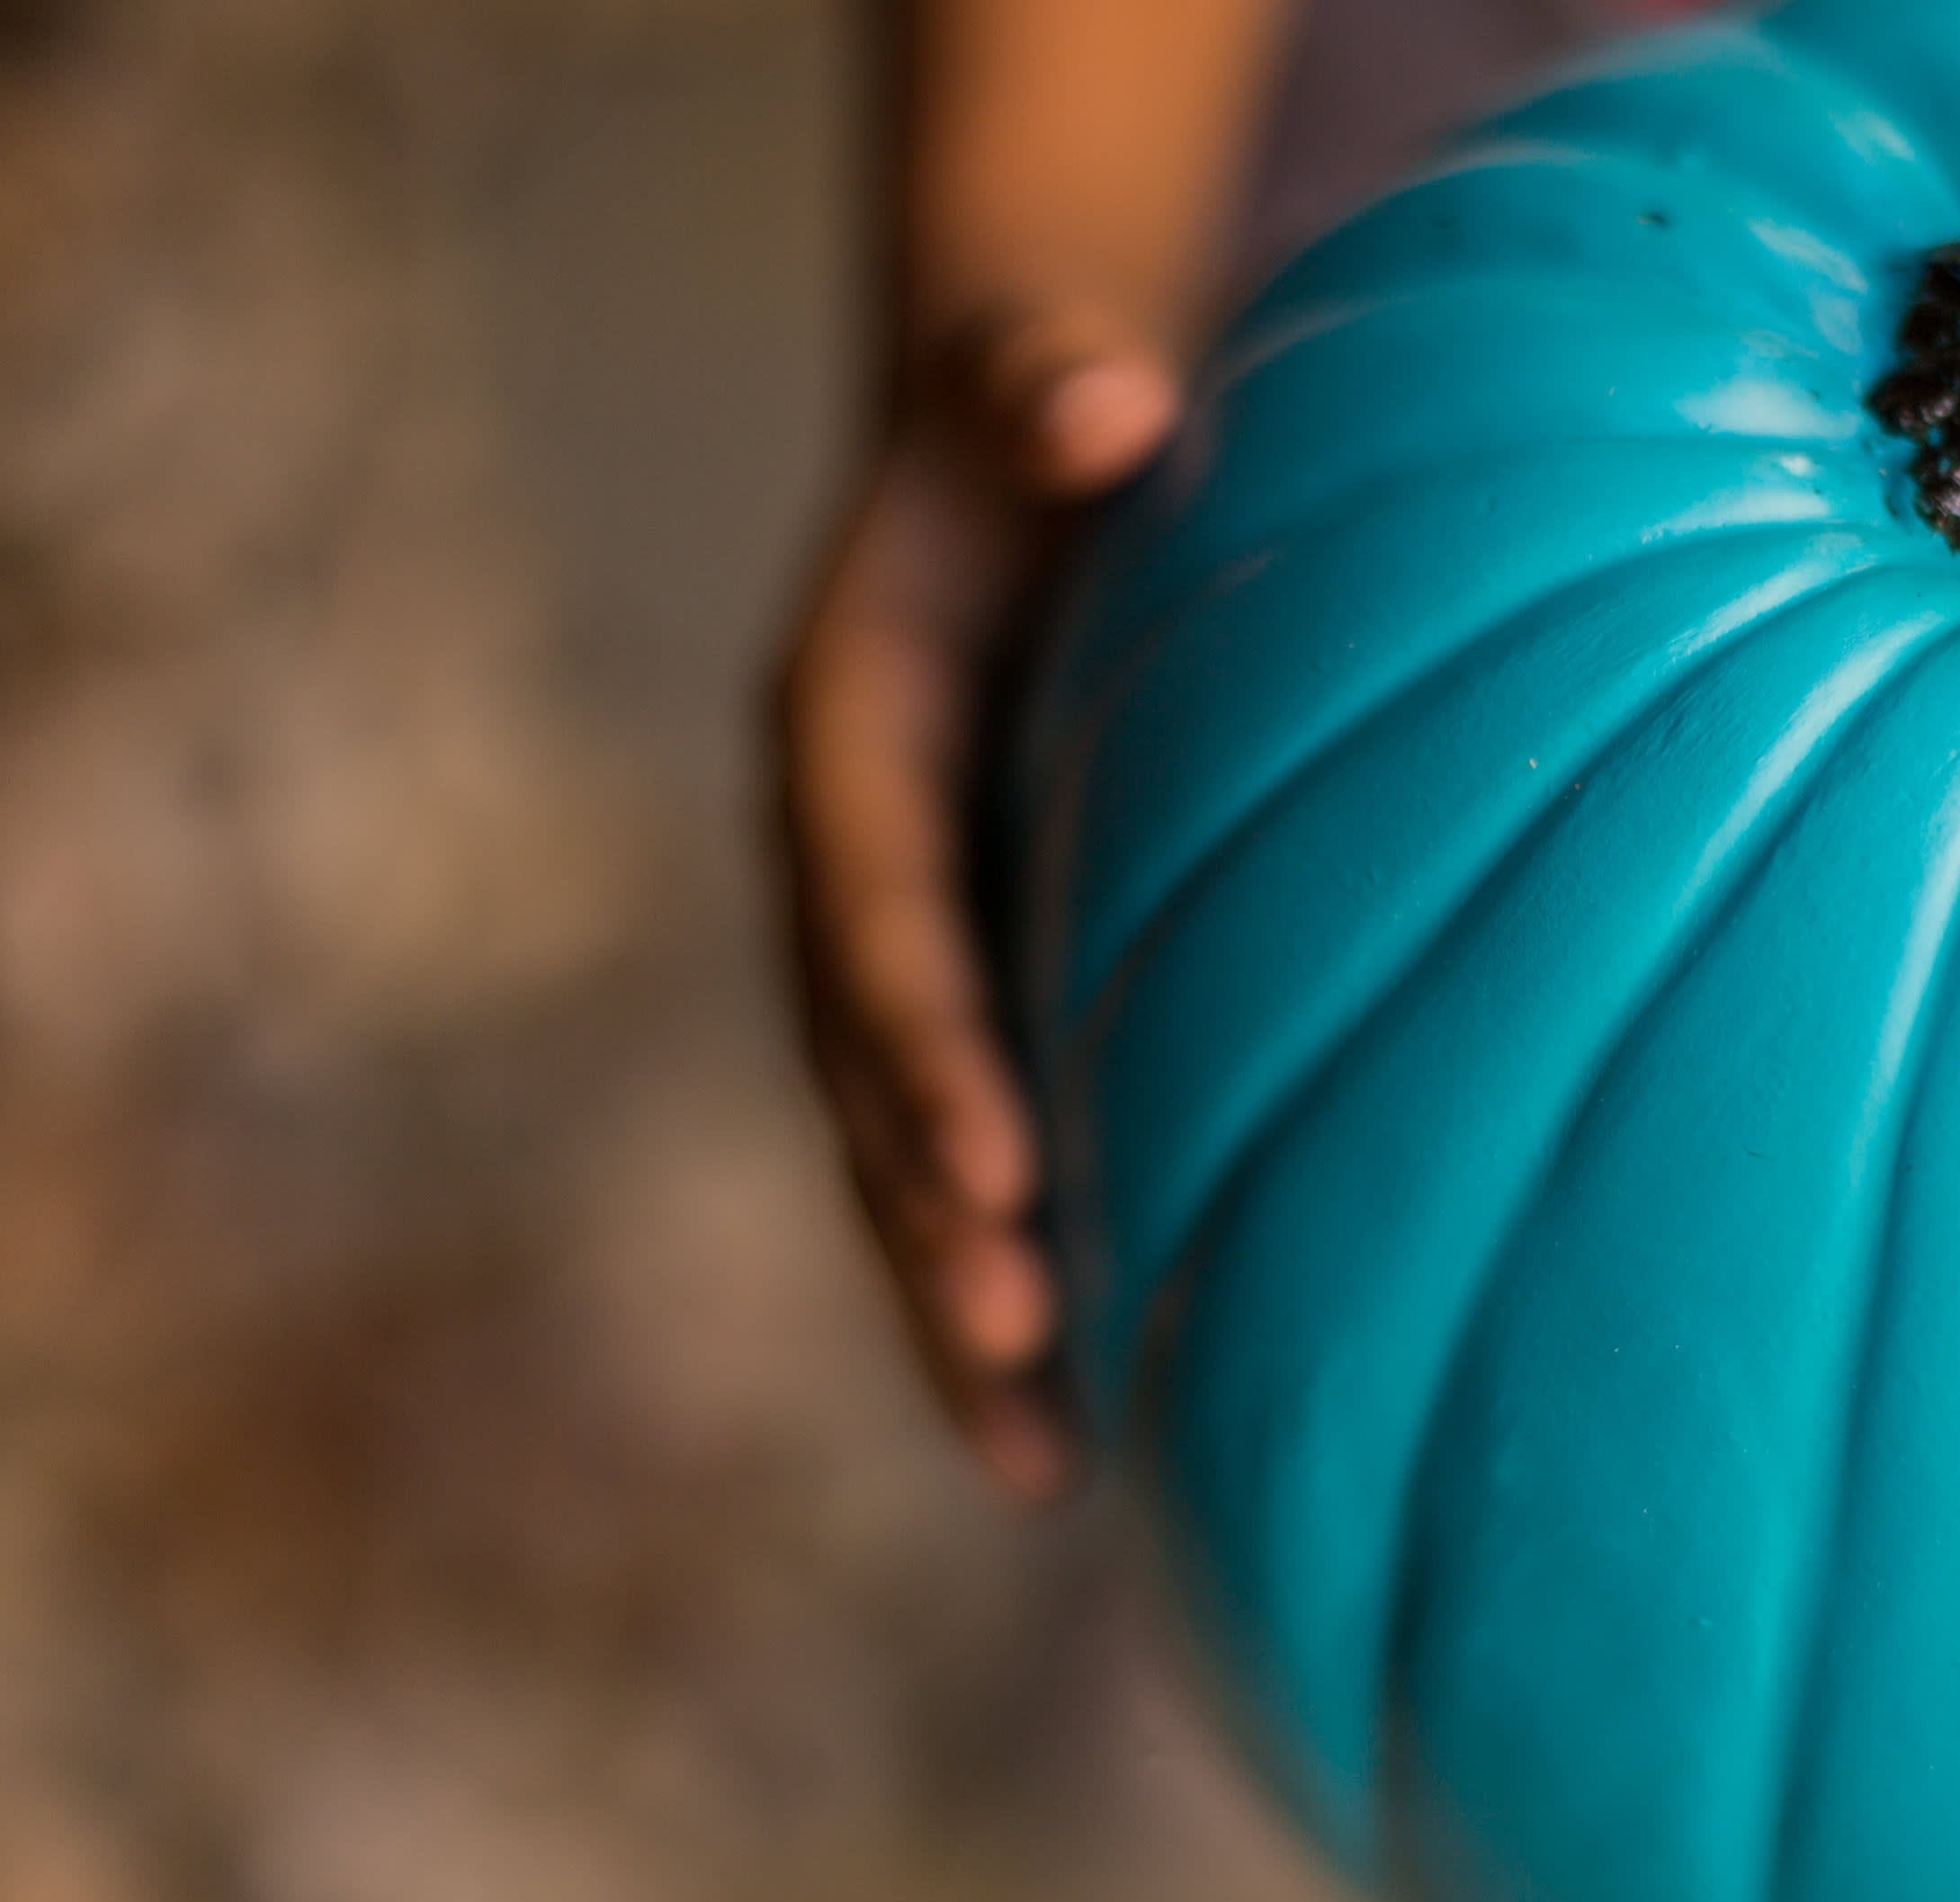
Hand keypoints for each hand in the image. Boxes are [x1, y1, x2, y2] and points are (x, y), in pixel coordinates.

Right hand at [773, 307, 1180, 1501]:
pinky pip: (969, 1161)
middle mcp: (845, 866)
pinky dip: (1011, 1285)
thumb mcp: (1032, 378)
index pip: (876, 902)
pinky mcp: (960, 998)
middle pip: (866, 1074)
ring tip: (1039, 1465)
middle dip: (932, 1220)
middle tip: (1020, 1352)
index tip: (996, 1161)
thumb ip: (1047, 385)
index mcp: (846, 729)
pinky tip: (1082, 1429)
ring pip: (902, 1159)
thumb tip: (1114, 408)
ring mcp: (894, 952)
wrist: (1013, 457)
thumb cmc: (1043, 420)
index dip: (923, 1033)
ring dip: (957, 1308)